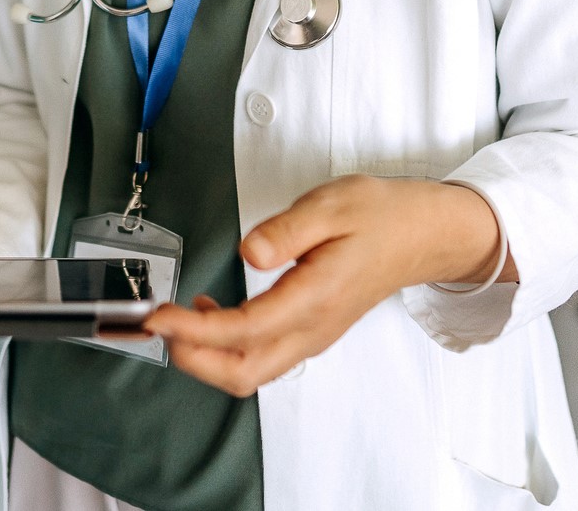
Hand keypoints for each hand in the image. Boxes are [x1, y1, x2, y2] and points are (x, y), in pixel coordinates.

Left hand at [144, 176, 514, 397]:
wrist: (421, 234)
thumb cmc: (379, 216)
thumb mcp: (332, 205)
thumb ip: (287, 231)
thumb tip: (248, 253)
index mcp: (316, 297)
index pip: (245, 329)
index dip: (194, 330)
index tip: (159, 315)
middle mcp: (313, 328)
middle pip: (243, 372)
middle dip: (192, 358)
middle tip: (157, 324)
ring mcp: (312, 336)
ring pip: (250, 372)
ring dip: (206, 358)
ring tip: (175, 319)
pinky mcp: (309, 333)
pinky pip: (261, 357)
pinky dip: (225, 349)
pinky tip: (208, 314)